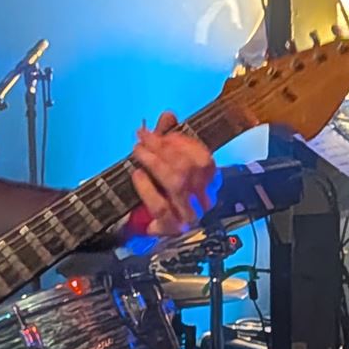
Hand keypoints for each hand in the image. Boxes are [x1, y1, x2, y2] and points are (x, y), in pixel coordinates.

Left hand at [130, 112, 217, 237]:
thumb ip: (169, 139)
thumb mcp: (169, 164)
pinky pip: (161, 207)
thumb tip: (167, 116)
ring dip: (155, 164)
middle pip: (188, 168)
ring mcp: (190, 215)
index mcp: (210, 181)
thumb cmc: (164, 195)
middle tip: (142, 139)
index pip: (203, 159)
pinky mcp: (172, 230)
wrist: (154, 232)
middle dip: (162, 149)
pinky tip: (138, 176)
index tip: (154, 132)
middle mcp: (204, 199)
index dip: (179, 142)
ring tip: (139, 153)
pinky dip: (148, 189)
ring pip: (176, 185)